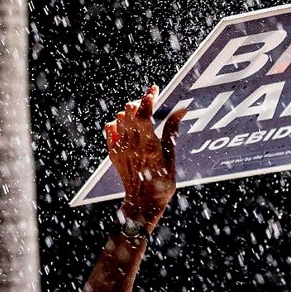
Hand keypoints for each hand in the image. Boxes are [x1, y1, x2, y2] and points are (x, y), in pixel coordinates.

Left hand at [104, 85, 186, 231]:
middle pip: (129, 112)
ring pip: (119, 119)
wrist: (142, 203)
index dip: (148, 99)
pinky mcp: (113, 153)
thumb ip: (172, 132)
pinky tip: (125, 127)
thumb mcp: (171, 158)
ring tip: (140, 115)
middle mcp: (132, 146)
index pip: (144, 115)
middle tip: (149, 102)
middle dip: (140, 103)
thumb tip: (180, 111)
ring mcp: (120, 149)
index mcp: (149, 146)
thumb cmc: (162, 183)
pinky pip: (110, 130)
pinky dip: (116, 124)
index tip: (154, 89)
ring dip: (129, 112)